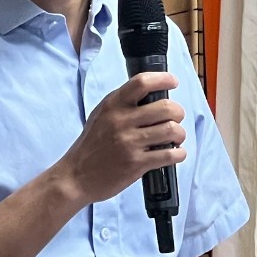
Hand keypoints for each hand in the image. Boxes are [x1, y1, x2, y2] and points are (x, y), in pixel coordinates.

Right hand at [55, 73, 185, 206]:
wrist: (76, 176)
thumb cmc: (91, 145)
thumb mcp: (101, 115)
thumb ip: (122, 104)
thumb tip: (151, 94)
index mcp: (113, 105)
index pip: (142, 83)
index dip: (163, 79)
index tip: (173, 82)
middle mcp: (122, 121)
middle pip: (166, 107)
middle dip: (178, 112)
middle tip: (176, 118)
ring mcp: (130, 143)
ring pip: (172, 130)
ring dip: (180, 134)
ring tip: (176, 138)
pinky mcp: (136, 163)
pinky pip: (169, 154)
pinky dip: (178, 153)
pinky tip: (175, 153)